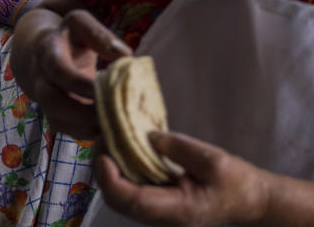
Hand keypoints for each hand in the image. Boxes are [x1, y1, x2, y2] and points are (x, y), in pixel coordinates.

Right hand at [11, 9, 130, 137]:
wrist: (39, 52)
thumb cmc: (68, 37)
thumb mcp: (79, 24)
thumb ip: (99, 34)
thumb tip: (125, 54)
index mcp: (47, 53)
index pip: (59, 70)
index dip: (80, 83)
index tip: (107, 88)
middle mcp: (41, 79)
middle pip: (52, 102)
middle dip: (82, 113)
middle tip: (114, 115)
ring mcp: (46, 101)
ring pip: (59, 121)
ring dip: (88, 128)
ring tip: (118, 127)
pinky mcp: (56, 115)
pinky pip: (68, 131)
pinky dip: (89, 135)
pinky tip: (112, 131)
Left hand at [96, 131, 269, 225]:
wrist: (252, 200)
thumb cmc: (238, 183)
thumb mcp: (213, 159)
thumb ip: (179, 147)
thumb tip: (148, 135)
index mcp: (179, 210)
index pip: (133, 201)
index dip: (111, 179)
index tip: (103, 153)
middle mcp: (164, 217)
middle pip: (120, 202)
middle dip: (103, 172)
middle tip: (101, 139)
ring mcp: (160, 213)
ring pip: (121, 199)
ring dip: (108, 172)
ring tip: (107, 141)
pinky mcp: (159, 204)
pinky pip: (131, 192)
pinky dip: (119, 173)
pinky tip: (120, 151)